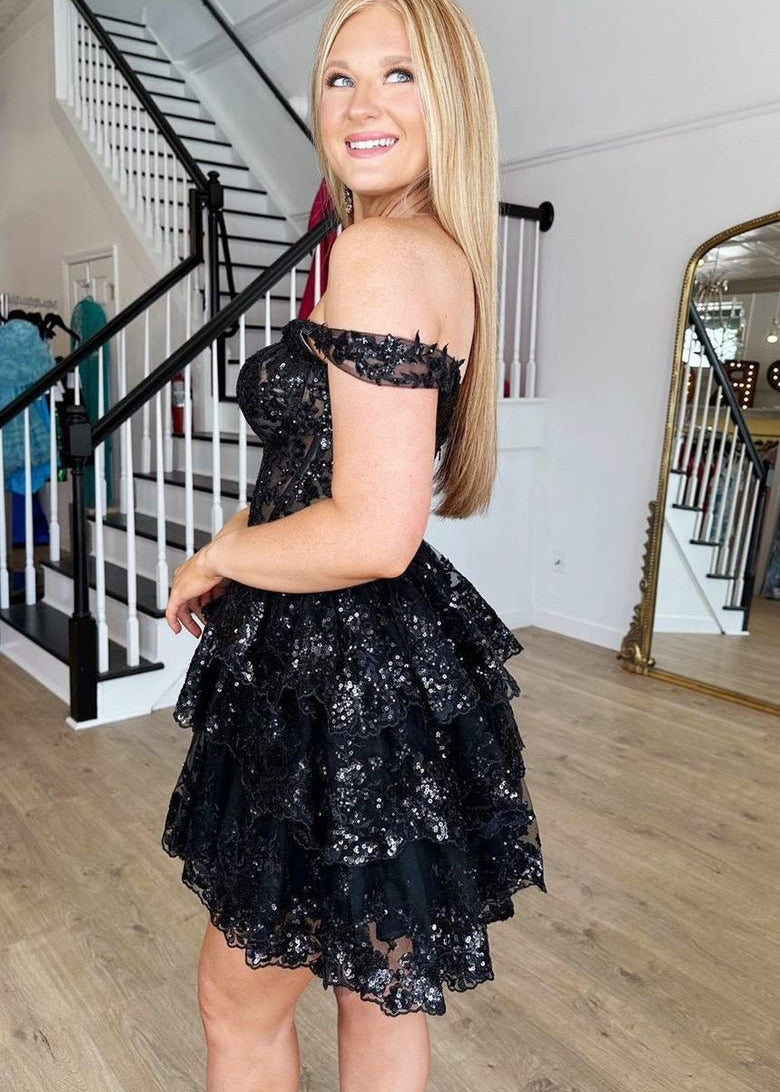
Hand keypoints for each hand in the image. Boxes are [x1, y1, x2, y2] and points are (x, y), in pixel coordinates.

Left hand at [165, 508, 248, 635]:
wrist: (225, 555)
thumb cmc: (233, 551)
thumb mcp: (240, 553)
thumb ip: (246, 550)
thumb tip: (257, 531)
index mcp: (201, 565)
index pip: (198, 583)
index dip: (204, 596)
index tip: (210, 605)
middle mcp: (190, 574)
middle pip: (189, 596)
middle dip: (196, 610)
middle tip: (203, 621)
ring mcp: (184, 583)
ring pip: (181, 606)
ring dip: (188, 620)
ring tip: (195, 630)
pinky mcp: (181, 593)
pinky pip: (173, 611)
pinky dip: (174, 620)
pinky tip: (179, 630)